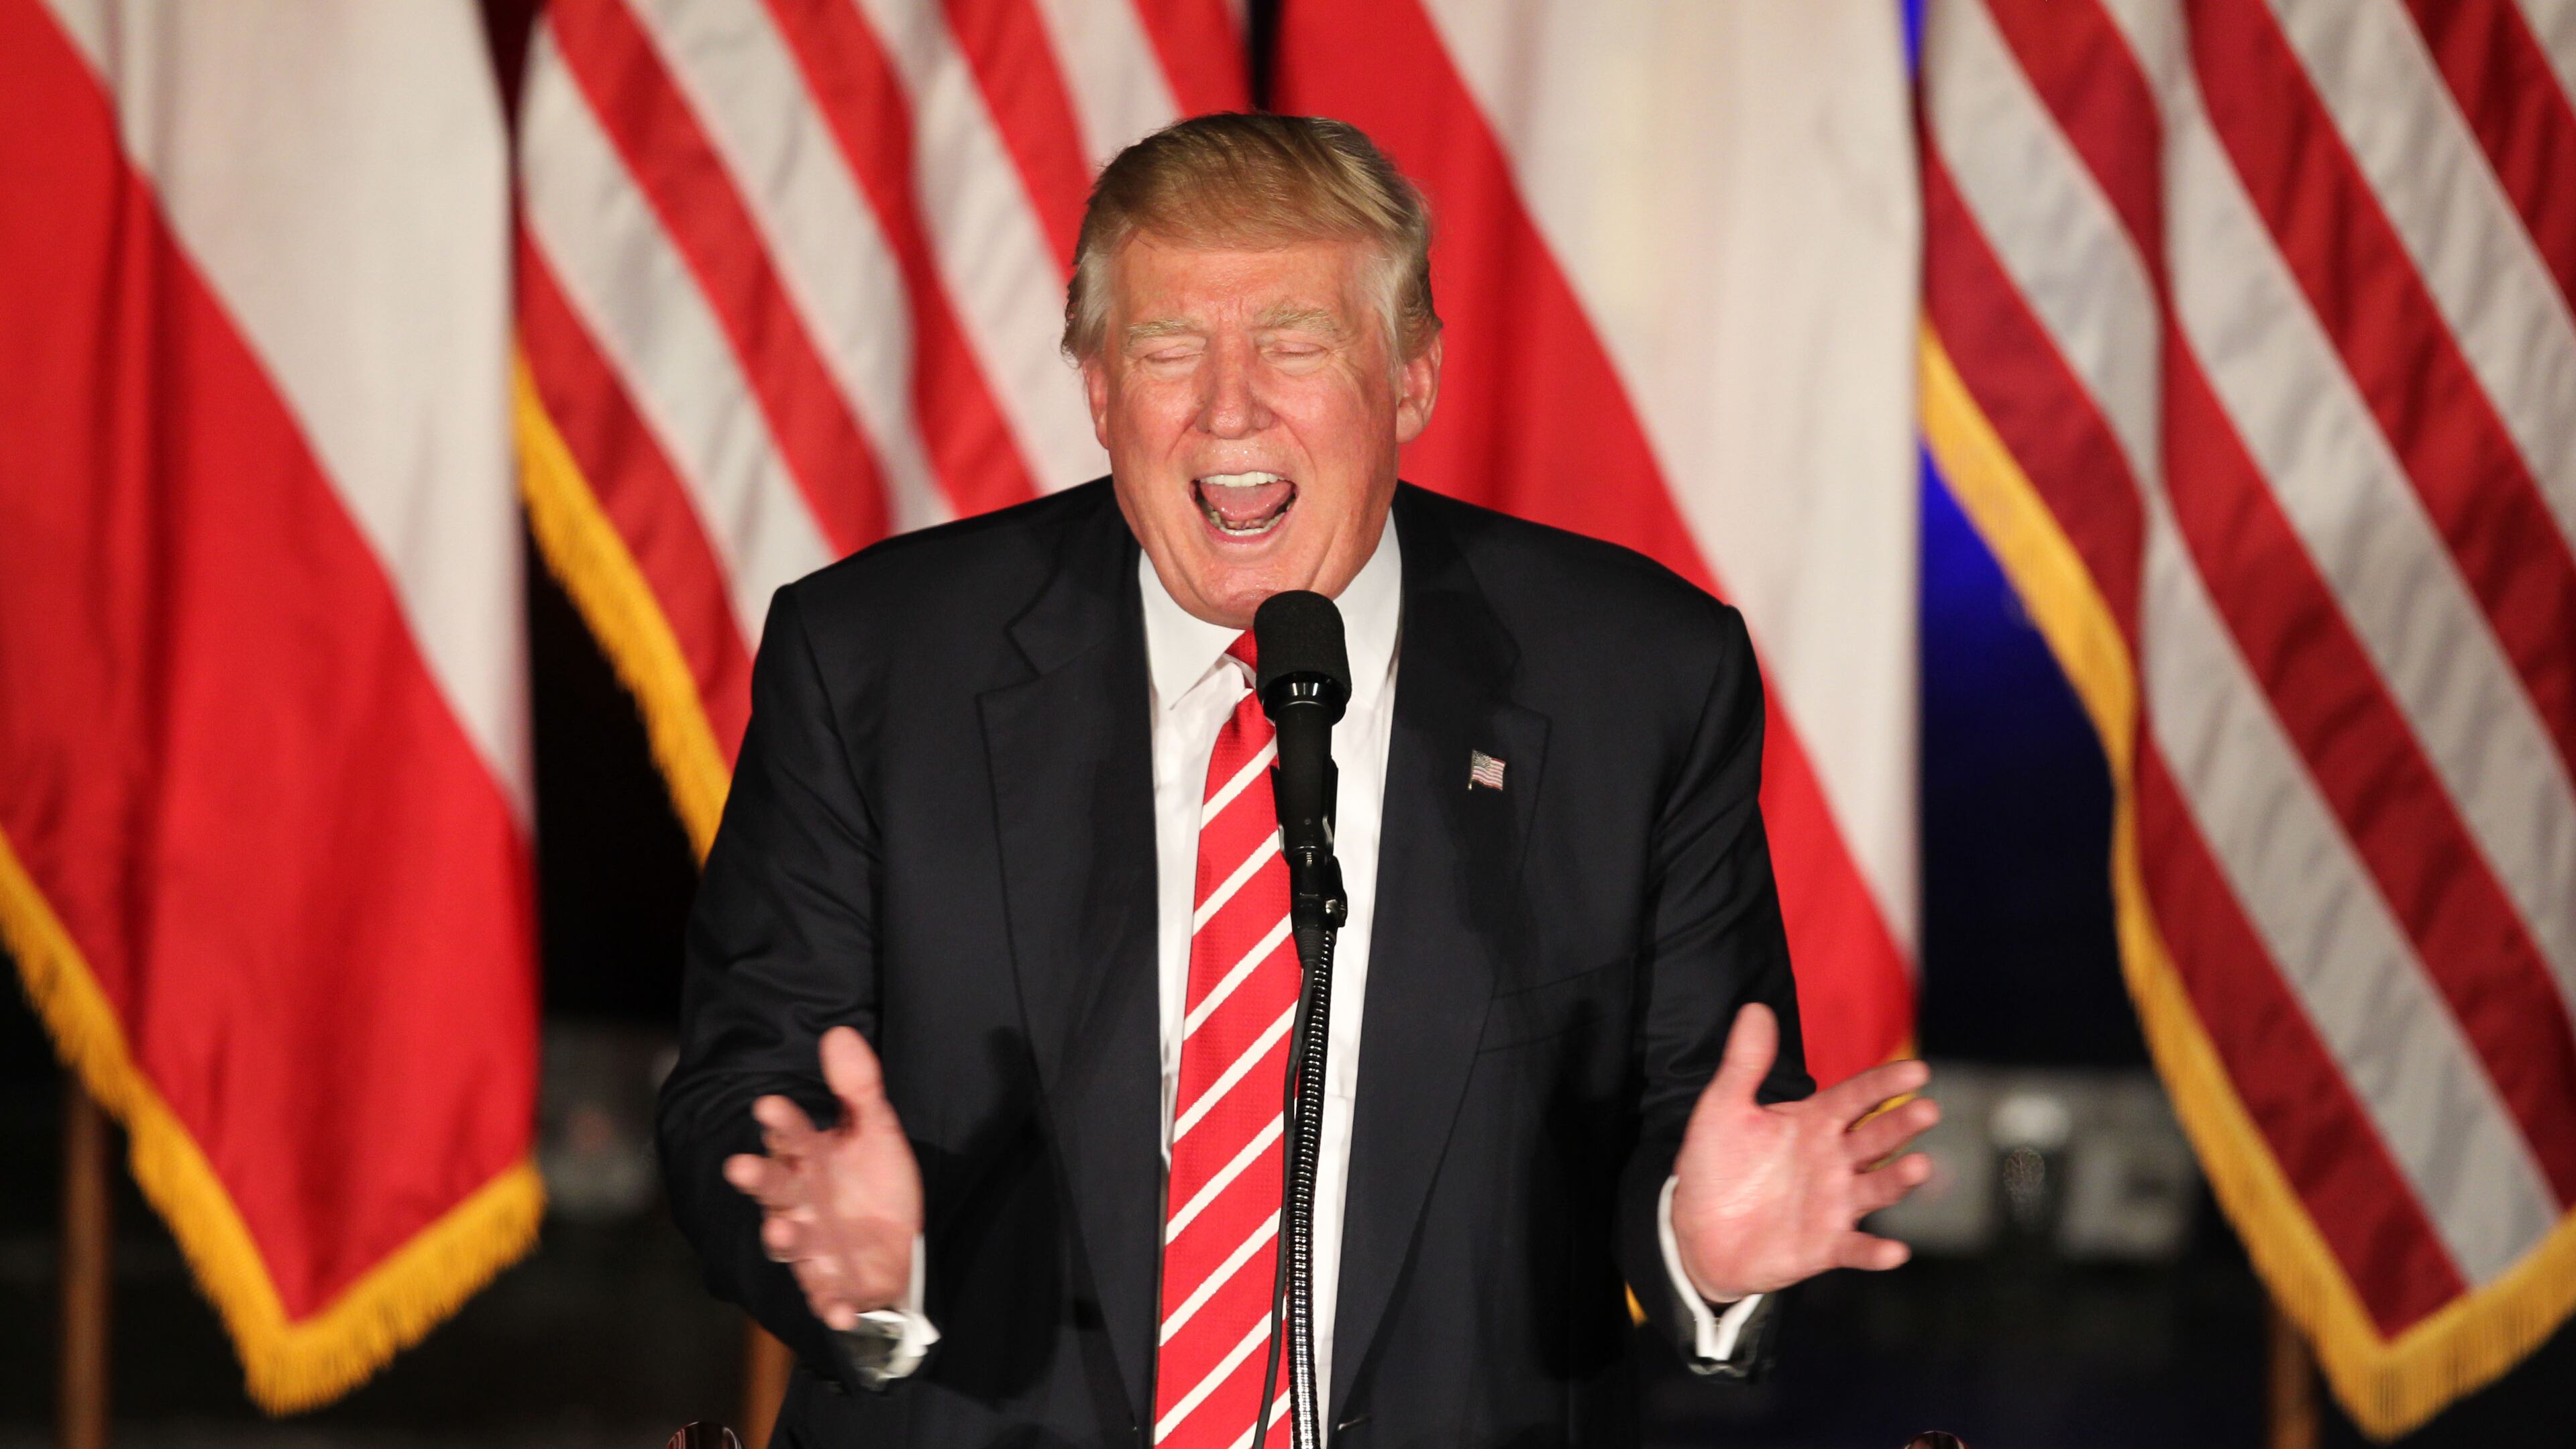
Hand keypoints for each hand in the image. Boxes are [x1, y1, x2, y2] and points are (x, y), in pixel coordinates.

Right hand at [721, 1026, 922, 1330]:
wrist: (896, 1246)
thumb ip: (858, 1087)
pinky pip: (828, 1294)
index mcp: (809, 1159)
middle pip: (776, 1187)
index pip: (790, 1134)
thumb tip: (839, 1032)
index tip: (768, 1103)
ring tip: (780, 1233)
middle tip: (739, 1166)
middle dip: (759, 1178)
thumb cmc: (873, 1183)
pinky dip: (831, 1303)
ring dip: (784, 1239)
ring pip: (792, 1241)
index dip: (780, 1121)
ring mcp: (815, 1245)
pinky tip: (839, 1310)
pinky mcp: (835, 1283)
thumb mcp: (875, 1130)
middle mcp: (802, 1201)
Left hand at [1669, 1003, 1938, 1303]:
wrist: (1698, 1230)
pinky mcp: (1824, 1246)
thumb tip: (1754, 1009)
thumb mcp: (1723, 1108)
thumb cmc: (1718, 1165)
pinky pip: (1854, 1249)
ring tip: (1920, 1166)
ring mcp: (1834, 1204)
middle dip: (1901, 1124)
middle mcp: (1834, 1160)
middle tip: (1927, 1110)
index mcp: (1816, 1122)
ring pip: (1876, 1188)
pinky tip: (1893, 1251)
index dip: (1885, 1083)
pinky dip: (1874, 1252)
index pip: (1858, 1096)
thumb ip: (1745, 1063)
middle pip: (1876, 1138)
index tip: (1916, 1071)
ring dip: (1899, 1179)